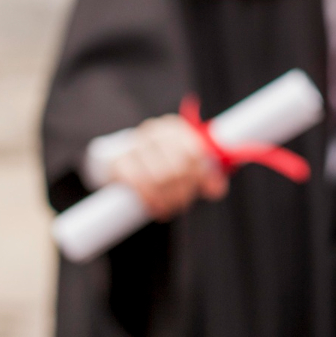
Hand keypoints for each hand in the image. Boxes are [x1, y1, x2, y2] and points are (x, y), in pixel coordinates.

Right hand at [108, 114, 228, 220]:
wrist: (123, 161)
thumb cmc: (161, 162)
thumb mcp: (185, 164)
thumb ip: (205, 175)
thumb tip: (217, 190)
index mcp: (175, 128)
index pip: (194, 153)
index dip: (200, 176)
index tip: (202, 191)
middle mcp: (155, 131)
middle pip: (177, 168)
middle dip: (182, 192)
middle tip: (182, 204)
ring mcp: (134, 144)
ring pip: (158, 178)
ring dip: (166, 199)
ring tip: (168, 209)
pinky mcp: (118, 160)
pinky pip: (137, 183)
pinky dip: (148, 198)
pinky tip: (153, 207)